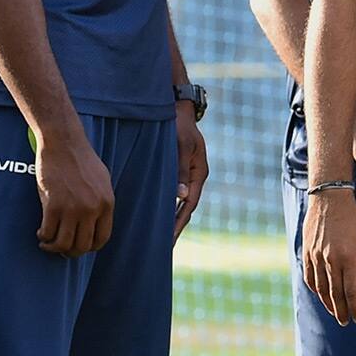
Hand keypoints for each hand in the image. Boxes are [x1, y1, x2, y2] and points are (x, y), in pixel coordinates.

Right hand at [35, 135, 114, 257]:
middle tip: (61, 247)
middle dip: (70, 251)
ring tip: (48, 241)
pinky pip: (48, 233)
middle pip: (82, 245)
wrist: (64, 142)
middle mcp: (92, 208)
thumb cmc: (81, 159)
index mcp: (107, 202)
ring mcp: (73, 208)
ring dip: (53, 247)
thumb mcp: (102, 180)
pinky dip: (43, 237)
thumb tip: (96, 224)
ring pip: (64, 244)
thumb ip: (101, 202)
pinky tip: (41, 232)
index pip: (101, 239)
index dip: (89, 247)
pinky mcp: (54, 205)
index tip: (79, 246)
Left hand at [173, 102, 208, 243]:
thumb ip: (181, 168)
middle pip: (186, 207)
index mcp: (199, 172)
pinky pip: (172, 192)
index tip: (169, 239)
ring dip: (170, 217)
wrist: (177, 108)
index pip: (190, 204)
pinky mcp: (177, 170)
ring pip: (179, 201)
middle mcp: (194, 176)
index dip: (180, 222)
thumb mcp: (182, 145)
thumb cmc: (179, 125)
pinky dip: (166, 205)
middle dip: (176, 226)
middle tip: (163, 248)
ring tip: (159, 237)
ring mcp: (186, 174)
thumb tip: (181, 196)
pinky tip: (155, 214)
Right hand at [303, 189, 355, 325]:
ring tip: (335, 312)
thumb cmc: (353, 220)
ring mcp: (316, 256)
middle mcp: (330, 260)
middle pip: (335, 294)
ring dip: (328, 304)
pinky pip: (309, 277)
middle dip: (341, 311)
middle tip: (346, 321)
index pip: (351, 292)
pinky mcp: (307, 252)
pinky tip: (321, 295)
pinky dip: (315, 289)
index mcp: (348, 257)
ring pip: (321, 288)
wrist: (330, 199)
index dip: (355, 308)